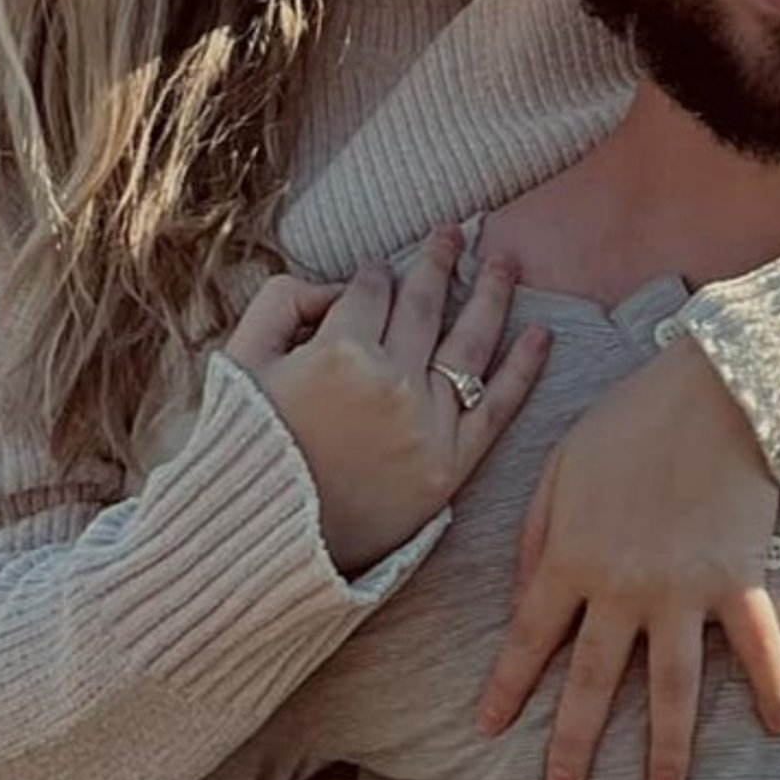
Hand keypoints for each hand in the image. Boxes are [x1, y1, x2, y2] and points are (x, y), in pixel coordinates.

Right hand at [225, 232, 549, 574]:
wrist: (258, 546)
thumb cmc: (243, 450)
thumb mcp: (238, 361)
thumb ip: (281, 304)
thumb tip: (335, 288)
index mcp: (338, 349)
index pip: (370, 289)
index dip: (373, 275)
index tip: (377, 271)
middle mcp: (391, 378)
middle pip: (424, 303)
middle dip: (438, 261)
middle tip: (454, 233)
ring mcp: (426, 421)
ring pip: (470, 340)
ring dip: (491, 292)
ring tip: (504, 259)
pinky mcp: (449, 465)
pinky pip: (497, 404)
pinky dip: (524, 366)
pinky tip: (541, 333)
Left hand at [476, 335, 779, 779]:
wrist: (714, 388)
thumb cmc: (631, 419)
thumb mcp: (560, 465)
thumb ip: (536, 533)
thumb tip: (523, 595)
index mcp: (571, 555)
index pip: (528, 637)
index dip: (506, 686)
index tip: (489, 728)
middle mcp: (622, 586)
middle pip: (592, 680)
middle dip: (573, 741)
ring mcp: (684, 589)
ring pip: (672, 686)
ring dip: (667, 743)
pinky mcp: (739, 578)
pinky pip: (759, 646)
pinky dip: (774, 686)